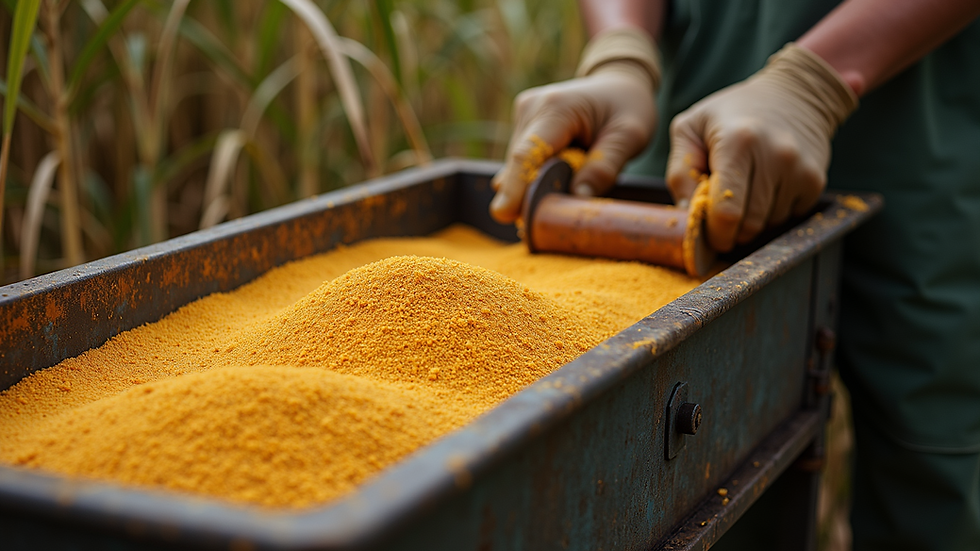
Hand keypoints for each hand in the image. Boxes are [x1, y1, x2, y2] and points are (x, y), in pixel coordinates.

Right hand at [490, 28, 660, 223]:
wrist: (619, 83)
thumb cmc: (627, 107)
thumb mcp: (630, 136)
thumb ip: (605, 167)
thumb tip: (578, 198)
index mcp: (557, 107)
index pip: (528, 153)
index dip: (515, 186)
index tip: (504, 214)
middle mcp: (531, 108)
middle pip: (518, 162)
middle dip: (526, 195)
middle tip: (541, 223)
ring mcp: (524, 114)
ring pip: (518, 164)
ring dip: (534, 185)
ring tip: (565, 188)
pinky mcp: (523, 124)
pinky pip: (523, 160)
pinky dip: (536, 176)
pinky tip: (556, 179)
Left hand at [665, 44, 857, 251]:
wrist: (794, 94)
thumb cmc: (731, 113)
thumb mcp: (690, 128)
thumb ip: (679, 171)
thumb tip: (685, 213)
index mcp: (738, 143)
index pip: (726, 212)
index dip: (714, 233)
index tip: (707, 234)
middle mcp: (775, 156)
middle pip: (748, 224)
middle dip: (731, 231)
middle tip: (721, 216)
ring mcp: (800, 170)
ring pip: (769, 224)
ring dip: (752, 220)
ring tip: (744, 191)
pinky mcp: (815, 181)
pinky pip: (789, 217)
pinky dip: (773, 212)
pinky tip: (766, 187)